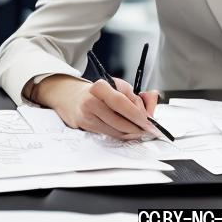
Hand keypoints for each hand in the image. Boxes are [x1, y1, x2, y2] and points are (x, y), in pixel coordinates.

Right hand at [38, 75, 162, 140]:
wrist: (72, 97)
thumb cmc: (98, 92)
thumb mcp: (118, 87)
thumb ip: (136, 98)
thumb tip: (149, 113)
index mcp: (100, 87)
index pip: (122, 103)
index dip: (137, 115)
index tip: (149, 123)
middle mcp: (91, 101)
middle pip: (120, 121)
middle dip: (137, 128)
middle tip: (148, 130)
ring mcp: (87, 116)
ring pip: (115, 131)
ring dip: (130, 133)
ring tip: (138, 130)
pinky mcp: (85, 127)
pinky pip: (109, 134)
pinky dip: (120, 134)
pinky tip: (125, 131)